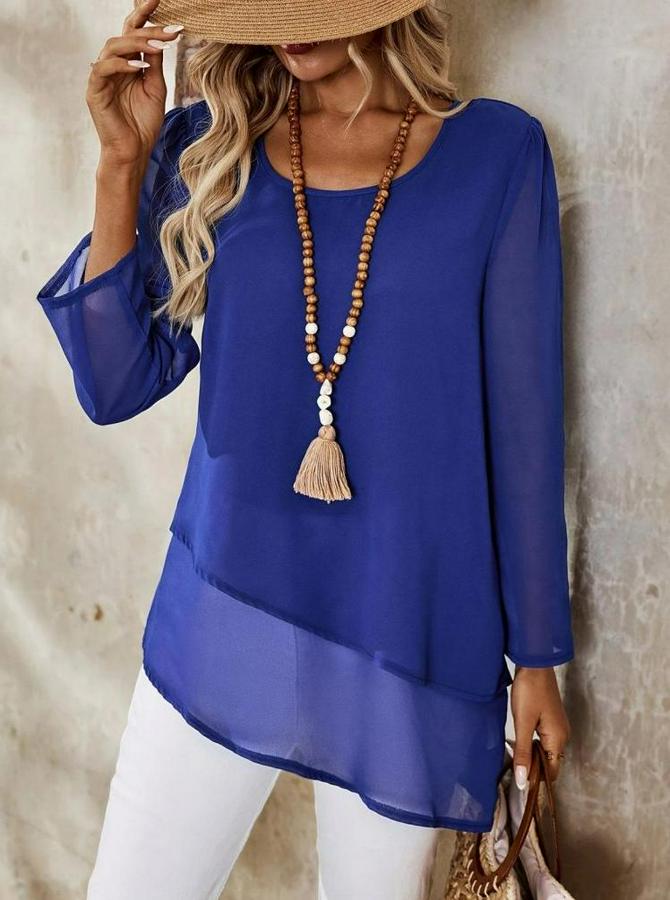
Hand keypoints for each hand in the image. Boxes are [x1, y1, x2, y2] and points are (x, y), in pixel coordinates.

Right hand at [86, 0, 183, 168]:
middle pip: (124, 35)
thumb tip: (160, 38)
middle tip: (170, 30)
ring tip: (159, 47)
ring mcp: (101, 77)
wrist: (133, 153)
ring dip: (137, 44)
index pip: (132, 33)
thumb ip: (154, 64)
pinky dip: (122, 64)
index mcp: (126, 65)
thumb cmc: (143, 124)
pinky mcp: (94, 91)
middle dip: (148, 29)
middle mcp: (112, 66)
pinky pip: (103, 68)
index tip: (159, 0)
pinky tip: (140, 67)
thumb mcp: (155, 89)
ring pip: (113, 47)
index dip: (143, 15)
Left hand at [510, 665, 569, 789]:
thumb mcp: (523, 723)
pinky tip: (522, 745)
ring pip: (547, 752)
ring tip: (515, 761)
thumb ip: (523, 752)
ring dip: (533, 757)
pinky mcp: (552, 720)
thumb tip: (523, 781)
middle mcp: (562, 735)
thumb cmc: (529, 691)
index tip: (520, 785)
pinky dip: (534, 746)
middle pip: (550, 763)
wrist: (535, 665)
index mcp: (558, 739)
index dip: (537, 780)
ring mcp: (558, 727)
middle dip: (534, 770)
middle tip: (513, 772)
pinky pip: (545, 741)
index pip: (552, 772)